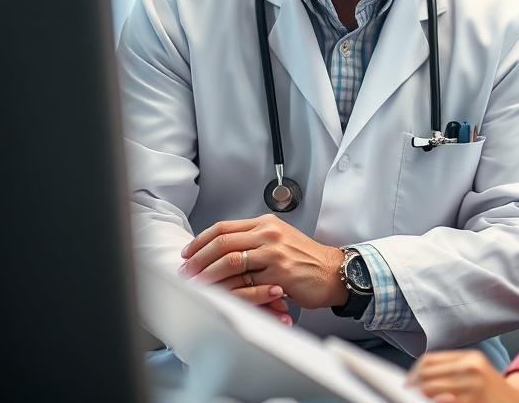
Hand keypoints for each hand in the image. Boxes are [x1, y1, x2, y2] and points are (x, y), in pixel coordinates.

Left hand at [178, 214, 348, 309]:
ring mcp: (274, 252)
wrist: (333, 271)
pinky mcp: (279, 273)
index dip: (201, 241)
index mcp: (266, 223)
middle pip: (222, 242)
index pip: (224, 227)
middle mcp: (269, 234)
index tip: (188, 253)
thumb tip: (219, 251)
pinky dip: (229, 289)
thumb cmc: (305, 259)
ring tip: (197, 284)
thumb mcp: (279, 239)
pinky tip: (219, 295)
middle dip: (198, 259)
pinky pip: (246, 282)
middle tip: (186, 271)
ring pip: (230, 261)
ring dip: (208, 275)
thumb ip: (253, 240)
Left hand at [408, 351, 518, 402]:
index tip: (408, 383)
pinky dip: (438, 402)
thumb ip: (451, 372)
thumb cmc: (494, 393)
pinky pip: (445, 401)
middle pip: (428, 375)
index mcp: (470, 358)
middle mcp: (471, 368)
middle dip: (416, 386)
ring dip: (425, 397)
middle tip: (410, 395)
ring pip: (432, 391)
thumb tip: (418, 381)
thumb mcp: (476, 373)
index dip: (414, 372)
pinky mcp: (474, 402)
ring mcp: (473, 387)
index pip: (430, 360)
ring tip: (421, 399)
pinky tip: (443, 402)